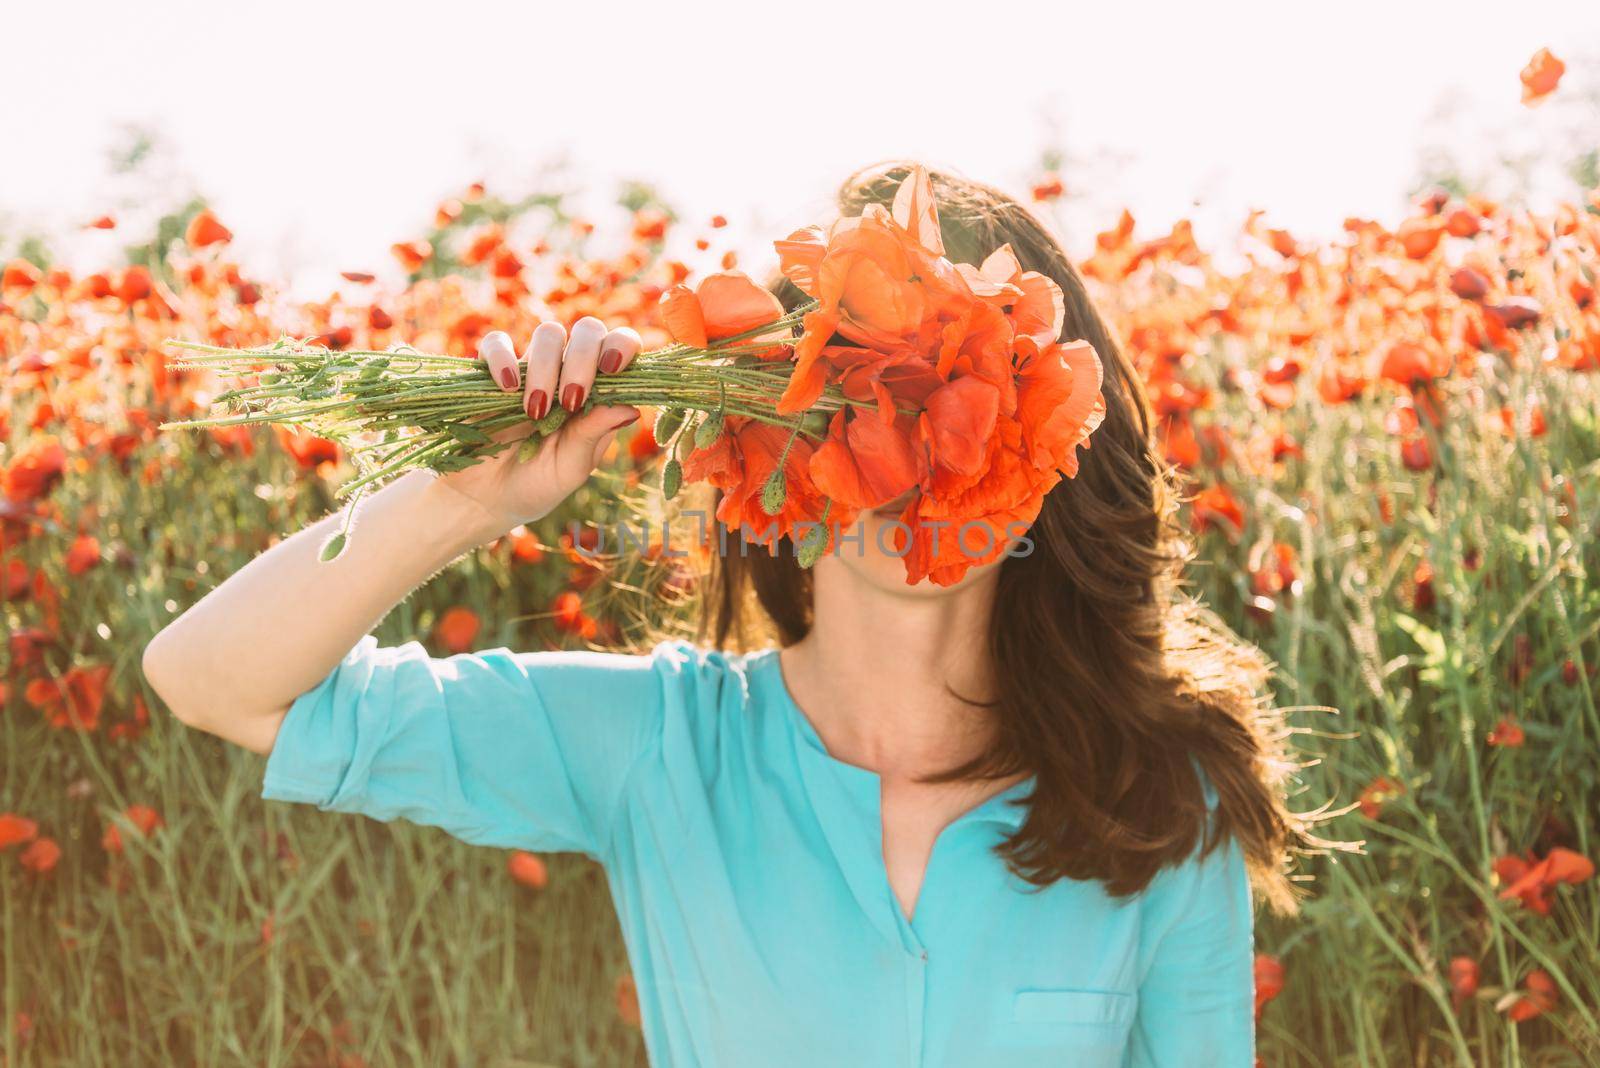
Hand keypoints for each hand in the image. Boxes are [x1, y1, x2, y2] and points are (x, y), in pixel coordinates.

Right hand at [433, 316, 640, 535]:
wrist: (486, 499)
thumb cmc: (538, 483)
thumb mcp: (571, 467)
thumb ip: (593, 435)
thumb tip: (630, 407)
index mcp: (598, 393)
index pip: (621, 348)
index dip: (623, 345)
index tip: (613, 368)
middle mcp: (568, 373)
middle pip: (587, 331)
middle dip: (584, 359)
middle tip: (570, 401)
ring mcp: (530, 369)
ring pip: (548, 334)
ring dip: (546, 366)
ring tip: (535, 411)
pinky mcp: (491, 372)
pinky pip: (496, 343)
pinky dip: (502, 358)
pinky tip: (506, 389)